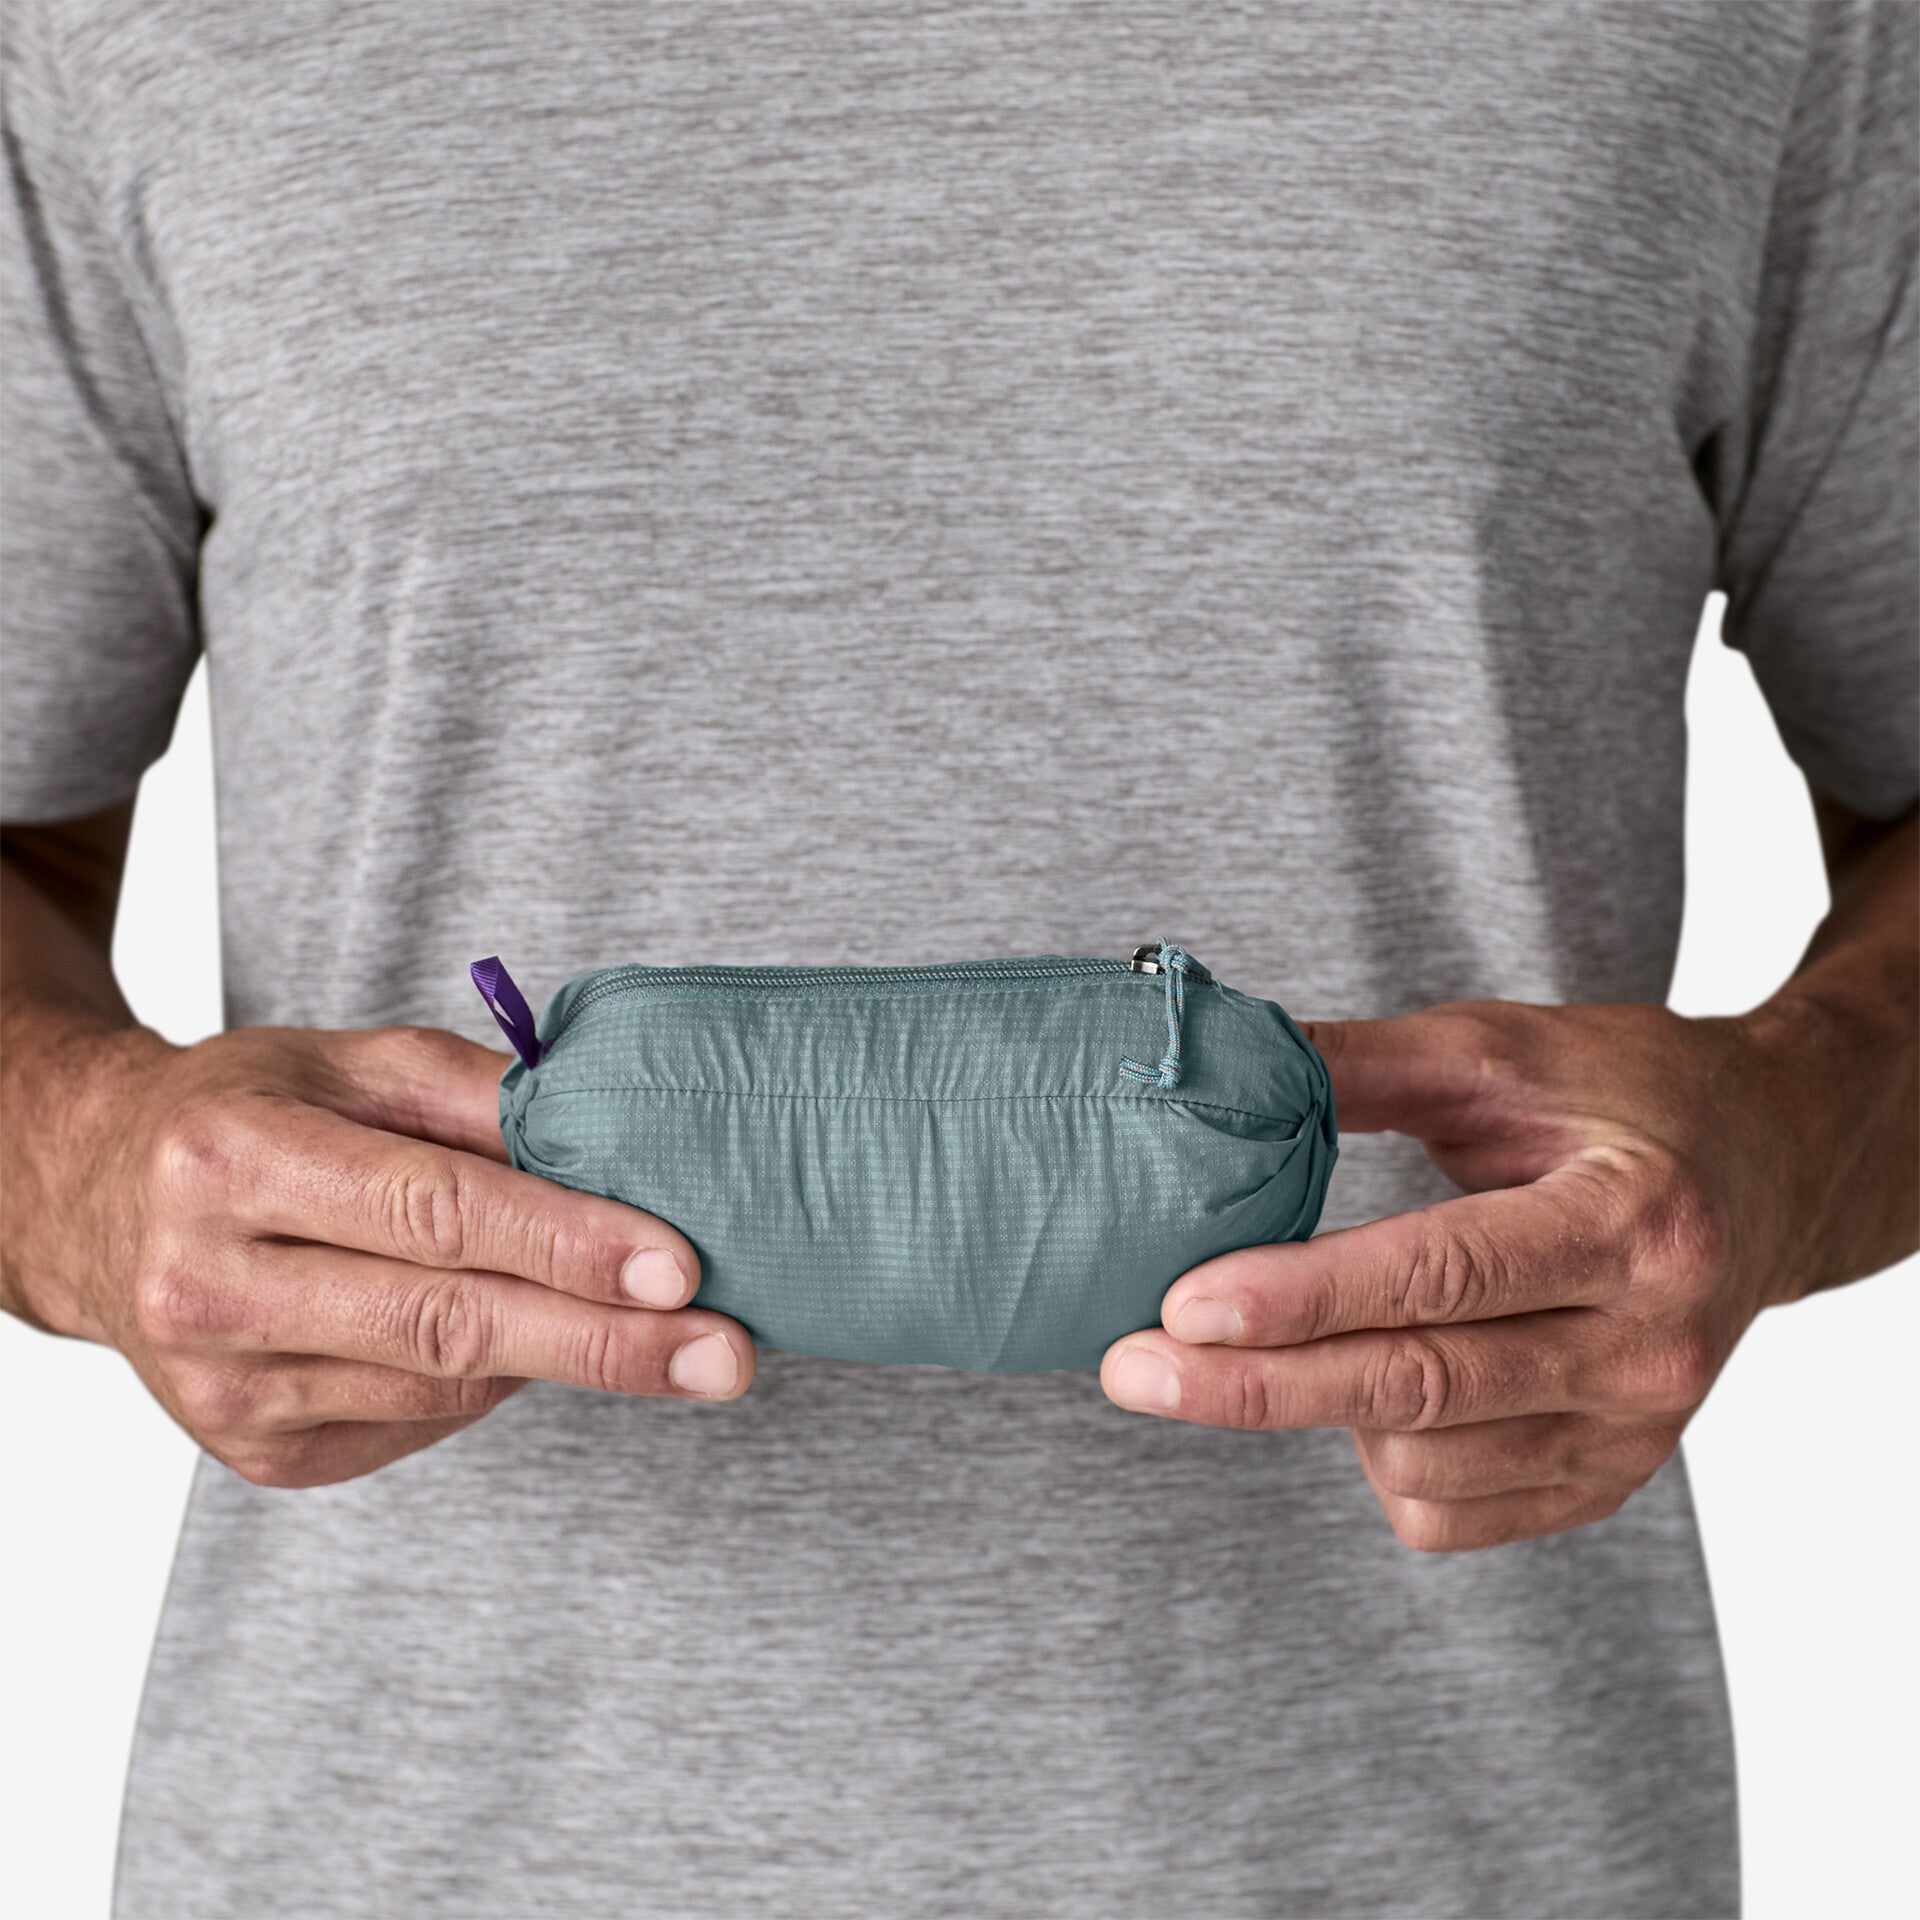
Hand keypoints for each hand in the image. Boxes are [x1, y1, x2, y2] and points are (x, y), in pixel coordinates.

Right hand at [9, 1022, 753, 1486]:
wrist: (93, 1202)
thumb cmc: (245, 1112)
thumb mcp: (348, 1060)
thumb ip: (476, 1092)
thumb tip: (610, 1138)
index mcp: (233, 1160)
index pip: (434, 1213)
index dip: (566, 1243)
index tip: (679, 1267)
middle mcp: (212, 1285)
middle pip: (446, 1325)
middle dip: (607, 1343)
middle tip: (725, 1353)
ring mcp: (224, 1390)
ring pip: (444, 1385)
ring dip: (561, 1354)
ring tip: (636, 1320)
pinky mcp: (255, 1454)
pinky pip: (420, 1421)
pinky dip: (489, 1380)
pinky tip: (509, 1333)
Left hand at [1100, 998, 1847, 1551]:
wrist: (1770, 1168)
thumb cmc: (1631, 1096)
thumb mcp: (1504, 1050)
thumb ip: (1363, 1067)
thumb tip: (1218, 1076)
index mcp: (1630, 1223)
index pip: (1441, 1277)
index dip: (1303, 1297)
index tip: (1182, 1303)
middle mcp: (1647, 1348)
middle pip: (1416, 1389)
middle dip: (1254, 1386)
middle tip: (1130, 1366)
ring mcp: (1637, 1433)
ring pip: (1421, 1467)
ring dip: (1319, 1409)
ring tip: (1293, 1329)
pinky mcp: (1610, 1481)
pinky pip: (1451, 1516)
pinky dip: (1378, 1461)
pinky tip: (1368, 1387)